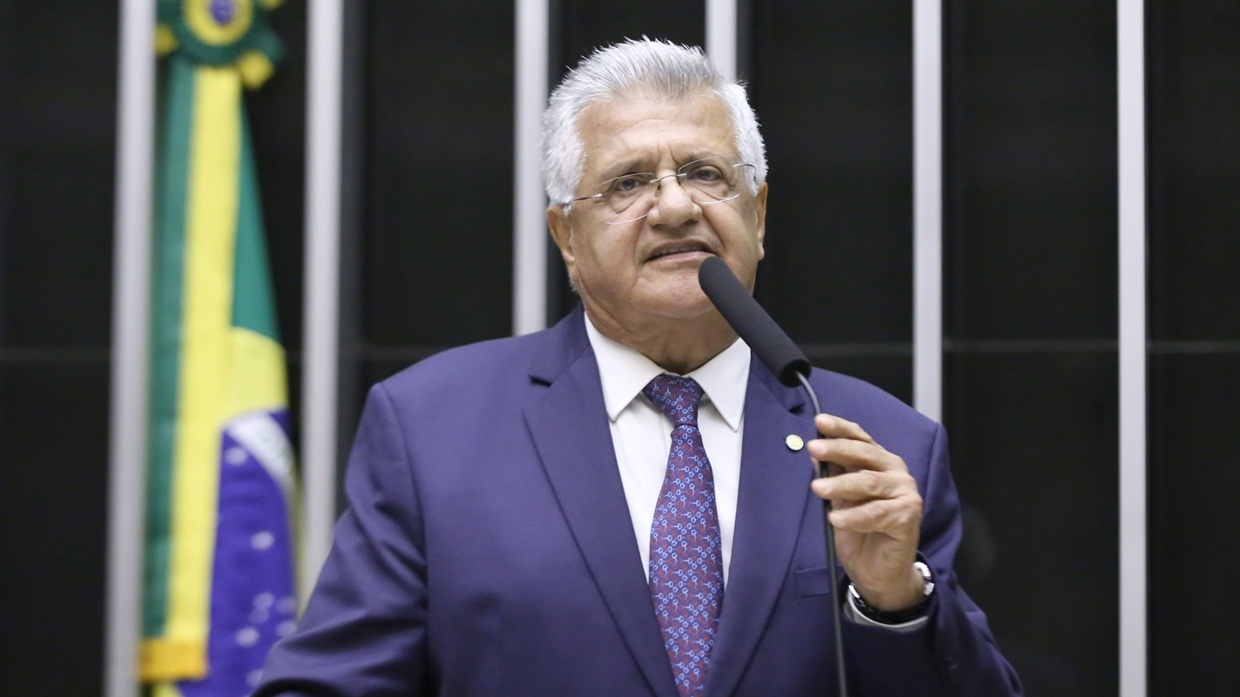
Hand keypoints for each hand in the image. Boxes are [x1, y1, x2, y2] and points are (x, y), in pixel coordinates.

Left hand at [808, 413, 924, 611]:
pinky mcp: (909, 517)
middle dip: (837, 450)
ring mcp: (906, 494)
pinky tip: (836, 519)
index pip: (860, 439)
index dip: (840, 429)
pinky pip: (876, 514)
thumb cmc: (860, 531)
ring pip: (869, 483)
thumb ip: (833, 474)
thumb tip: (814, 452)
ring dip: (841, 485)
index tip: (819, 422)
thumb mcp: (841, 498)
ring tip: (817, 489)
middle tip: (814, 448)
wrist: (879, 572)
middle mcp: (895, 473)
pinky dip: (854, 517)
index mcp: (880, 463)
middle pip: (865, 455)